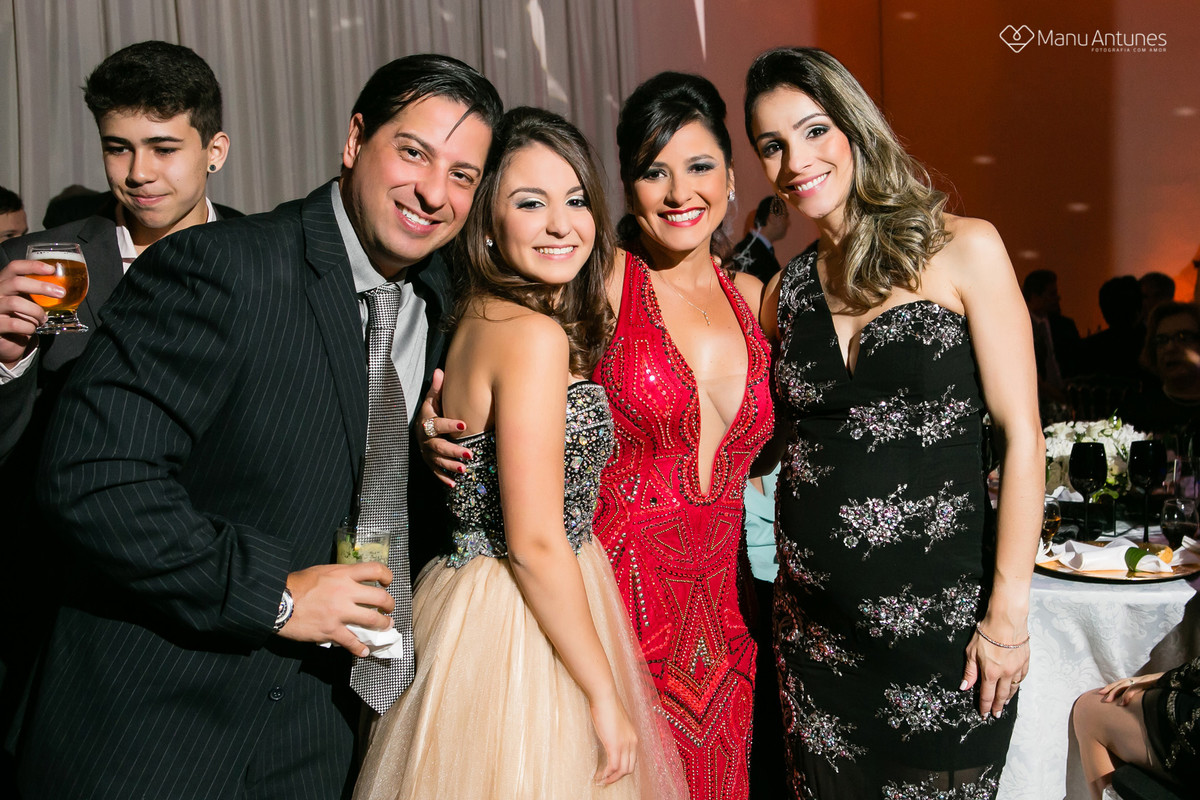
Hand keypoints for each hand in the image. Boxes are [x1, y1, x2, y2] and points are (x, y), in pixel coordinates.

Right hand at [0, 259, 56, 366]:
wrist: (6, 341)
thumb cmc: (19, 318)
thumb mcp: (26, 302)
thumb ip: (36, 293)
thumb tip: (60, 288)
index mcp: (4, 283)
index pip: (14, 268)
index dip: (32, 266)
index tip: (52, 269)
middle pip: (16, 283)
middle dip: (41, 287)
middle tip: (60, 293)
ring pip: (16, 303)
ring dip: (36, 312)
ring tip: (43, 319)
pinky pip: (16, 324)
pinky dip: (29, 327)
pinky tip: (32, 329)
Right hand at [275, 562, 394, 655]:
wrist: (277, 601)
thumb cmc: (296, 585)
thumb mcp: (321, 571)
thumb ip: (340, 576)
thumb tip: (353, 581)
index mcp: (343, 574)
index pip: (375, 570)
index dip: (386, 576)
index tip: (387, 582)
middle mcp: (345, 592)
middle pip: (380, 597)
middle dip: (389, 605)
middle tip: (389, 608)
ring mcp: (339, 612)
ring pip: (372, 620)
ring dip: (383, 625)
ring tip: (385, 627)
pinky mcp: (331, 630)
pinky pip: (352, 641)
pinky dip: (360, 648)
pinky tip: (363, 651)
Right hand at [417, 368, 470, 486]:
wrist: (420, 428)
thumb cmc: (432, 411)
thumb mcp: (433, 399)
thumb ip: (437, 389)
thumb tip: (439, 371)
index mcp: (426, 422)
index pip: (437, 424)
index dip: (449, 424)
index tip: (464, 424)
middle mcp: (425, 439)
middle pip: (438, 446)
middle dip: (453, 451)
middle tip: (469, 454)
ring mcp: (426, 452)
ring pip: (438, 461)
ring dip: (451, 466)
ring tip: (465, 469)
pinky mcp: (429, 462)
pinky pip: (435, 472)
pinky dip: (444, 478)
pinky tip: (454, 484)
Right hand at [589, 691, 637, 785]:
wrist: (604, 696)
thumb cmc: (606, 704)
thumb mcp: (614, 720)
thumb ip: (615, 730)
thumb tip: (608, 735)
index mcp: (633, 736)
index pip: (632, 760)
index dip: (622, 769)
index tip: (611, 773)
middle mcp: (632, 742)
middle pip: (628, 768)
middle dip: (617, 777)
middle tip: (605, 779)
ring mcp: (624, 744)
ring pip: (622, 771)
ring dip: (611, 778)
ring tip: (600, 780)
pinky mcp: (614, 745)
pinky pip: (613, 767)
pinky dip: (606, 775)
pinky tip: (598, 776)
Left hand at [961, 623, 1029, 717]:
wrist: (1006, 620)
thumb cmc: (987, 633)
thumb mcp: (972, 652)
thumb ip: (970, 671)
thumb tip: (965, 687)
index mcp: (991, 673)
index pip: (987, 695)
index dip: (985, 706)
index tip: (984, 714)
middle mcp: (1005, 674)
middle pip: (1001, 695)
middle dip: (998, 707)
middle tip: (996, 715)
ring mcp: (1017, 668)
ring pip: (1013, 688)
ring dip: (1008, 697)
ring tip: (1005, 703)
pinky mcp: (1025, 661)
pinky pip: (1021, 678)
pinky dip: (1017, 684)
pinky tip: (1015, 686)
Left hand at [1098, 672, 1162, 705]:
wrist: (1176, 680)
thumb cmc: (1164, 688)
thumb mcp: (1152, 692)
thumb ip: (1144, 696)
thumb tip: (1135, 704)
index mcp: (1138, 681)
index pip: (1121, 683)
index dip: (1112, 687)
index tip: (1102, 693)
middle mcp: (1139, 679)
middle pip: (1120, 682)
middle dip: (1109, 688)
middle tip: (1100, 696)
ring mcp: (1143, 680)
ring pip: (1124, 684)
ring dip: (1115, 692)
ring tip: (1108, 700)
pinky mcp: (1148, 682)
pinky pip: (1135, 688)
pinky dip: (1127, 695)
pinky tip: (1123, 703)